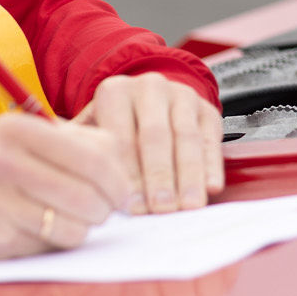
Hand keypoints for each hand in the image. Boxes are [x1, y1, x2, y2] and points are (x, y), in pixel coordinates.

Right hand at [0, 112, 129, 258]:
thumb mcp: (22, 142)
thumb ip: (75, 146)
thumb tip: (124, 172)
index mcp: (19, 128)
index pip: (97, 154)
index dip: (120, 180)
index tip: (121, 195)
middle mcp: (4, 156)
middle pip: (90, 192)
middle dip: (105, 209)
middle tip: (100, 213)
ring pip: (76, 222)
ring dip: (83, 228)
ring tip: (68, 221)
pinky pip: (52, 243)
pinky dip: (57, 242)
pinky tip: (40, 232)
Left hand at [72, 74, 224, 213]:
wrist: (150, 99)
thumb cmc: (117, 126)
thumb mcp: (95, 130)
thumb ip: (89, 153)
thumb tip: (84, 189)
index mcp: (115, 91)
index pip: (121, 137)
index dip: (126, 174)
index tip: (130, 206)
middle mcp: (149, 87)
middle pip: (155, 136)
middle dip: (158, 176)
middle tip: (160, 208)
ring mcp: (181, 95)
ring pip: (186, 138)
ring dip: (188, 176)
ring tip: (187, 206)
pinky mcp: (207, 108)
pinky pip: (211, 140)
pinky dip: (212, 165)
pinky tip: (211, 187)